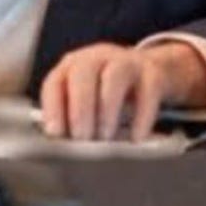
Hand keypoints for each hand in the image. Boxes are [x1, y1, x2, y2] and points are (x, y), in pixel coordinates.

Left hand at [40, 41, 205, 141]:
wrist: (146, 72)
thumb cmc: (104, 94)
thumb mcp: (83, 102)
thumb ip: (70, 120)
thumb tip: (63, 148)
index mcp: (72, 66)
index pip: (55, 81)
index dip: (53, 108)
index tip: (56, 134)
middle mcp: (97, 58)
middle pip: (84, 72)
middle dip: (81, 107)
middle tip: (82, 137)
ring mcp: (127, 61)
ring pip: (115, 74)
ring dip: (108, 107)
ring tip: (105, 136)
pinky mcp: (153, 72)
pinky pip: (148, 90)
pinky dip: (142, 116)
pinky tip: (136, 137)